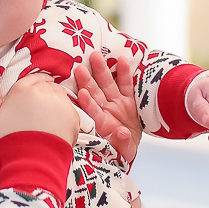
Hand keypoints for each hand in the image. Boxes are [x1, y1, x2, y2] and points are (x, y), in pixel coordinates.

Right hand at [0, 73, 80, 147]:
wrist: (30, 162)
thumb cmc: (8, 143)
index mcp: (22, 89)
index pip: (34, 78)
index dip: (36, 84)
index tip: (37, 92)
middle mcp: (43, 90)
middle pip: (49, 86)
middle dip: (47, 95)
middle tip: (42, 111)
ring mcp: (60, 102)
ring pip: (61, 96)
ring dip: (57, 104)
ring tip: (50, 121)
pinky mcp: (72, 115)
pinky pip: (71, 111)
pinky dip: (66, 118)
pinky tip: (57, 129)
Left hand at [73, 48, 142, 166]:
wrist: (129, 147)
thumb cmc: (121, 150)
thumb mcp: (124, 150)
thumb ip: (122, 142)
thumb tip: (121, 132)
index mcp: (102, 124)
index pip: (93, 112)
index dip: (87, 103)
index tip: (82, 93)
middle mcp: (107, 111)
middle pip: (96, 93)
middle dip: (88, 80)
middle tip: (80, 67)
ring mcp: (117, 104)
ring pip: (108, 85)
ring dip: (102, 71)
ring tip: (95, 57)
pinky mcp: (129, 100)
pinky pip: (126, 84)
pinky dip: (124, 73)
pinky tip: (121, 60)